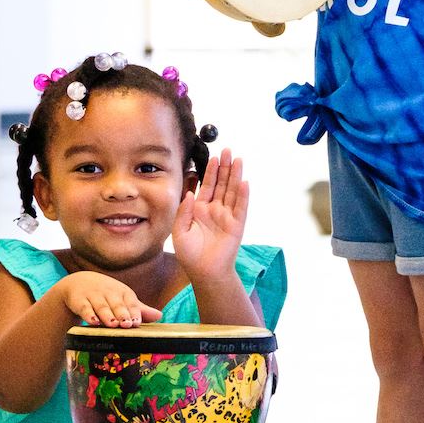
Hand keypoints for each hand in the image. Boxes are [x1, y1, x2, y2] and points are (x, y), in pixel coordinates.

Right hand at [58, 272, 161, 328]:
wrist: (79, 282)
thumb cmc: (106, 294)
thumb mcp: (123, 299)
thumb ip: (139, 309)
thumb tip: (160, 316)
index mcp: (122, 292)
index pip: (130, 302)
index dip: (134, 312)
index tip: (137, 322)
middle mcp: (109, 292)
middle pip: (116, 304)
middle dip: (122, 314)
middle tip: (127, 324)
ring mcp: (93, 295)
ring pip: (101, 306)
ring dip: (107, 315)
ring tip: (112, 324)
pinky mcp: (79, 300)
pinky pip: (84, 308)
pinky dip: (88, 314)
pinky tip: (92, 322)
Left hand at [172, 149, 247, 283]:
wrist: (204, 272)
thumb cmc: (190, 255)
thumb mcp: (179, 231)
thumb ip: (183, 211)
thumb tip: (190, 193)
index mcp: (200, 210)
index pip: (207, 186)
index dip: (210, 171)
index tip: (213, 156)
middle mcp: (215, 210)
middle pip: (222, 184)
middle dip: (225, 167)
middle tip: (228, 150)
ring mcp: (227, 216)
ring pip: (232, 191)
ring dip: (235, 175)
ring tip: (238, 159)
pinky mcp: (237, 225)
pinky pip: (240, 207)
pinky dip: (242, 195)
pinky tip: (243, 182)